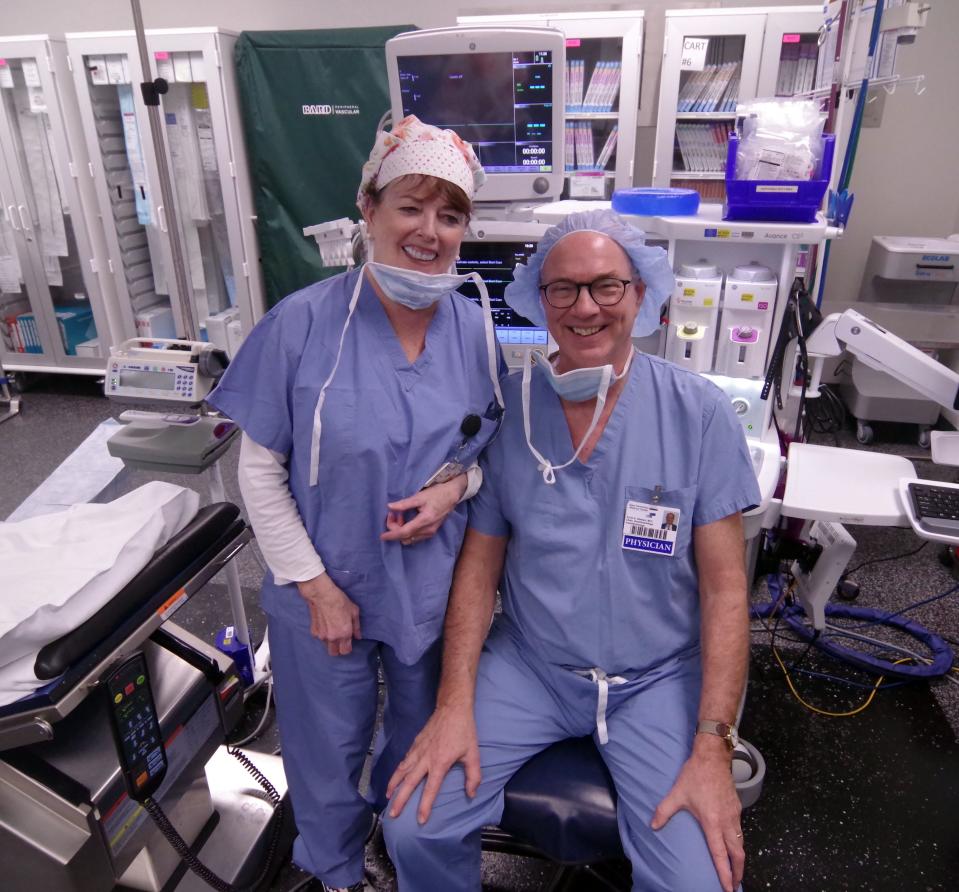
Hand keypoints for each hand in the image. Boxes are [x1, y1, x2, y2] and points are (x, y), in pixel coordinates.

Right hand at [296, 573, 360, 656]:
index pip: (346, 651)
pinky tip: (325, 625)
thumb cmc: (340, 601)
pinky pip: (319, 638)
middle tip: (340, 640)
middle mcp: (333, 637)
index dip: (348, 648)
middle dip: (338, 649)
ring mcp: (322, 636)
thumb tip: (358, 636)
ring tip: (332, 630)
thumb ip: (357, 627)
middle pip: (334, 653)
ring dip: (330, 642)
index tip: (348, 642)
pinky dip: (322, 635)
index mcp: (344, 634)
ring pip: (326, 646)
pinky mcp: (314, 631)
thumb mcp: (354, 612)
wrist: (322, 595)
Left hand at [380, 475, 467, 545]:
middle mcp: (428, 530)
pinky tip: (407, 520)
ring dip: (401, 530)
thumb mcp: (419, 496)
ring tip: (400, 516)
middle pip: (405, 536)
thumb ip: (404, 504)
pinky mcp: (431, 532)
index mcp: (424, 520)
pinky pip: (415, 537)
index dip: (392, 534)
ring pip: (410, 538)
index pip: (404, 532)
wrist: (452, 495)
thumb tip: (389, 507)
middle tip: (392, 513)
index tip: (382, 535)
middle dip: (395, 528)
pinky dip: (407, 531)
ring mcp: (430, 532)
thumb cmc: (436, 494)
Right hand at [386, 703, 480, 824]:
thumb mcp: (473, 754)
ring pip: (402, 770)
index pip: (430, 789)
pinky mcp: (415, 743)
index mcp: (440, 763)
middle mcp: (425, 758)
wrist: (452, 708)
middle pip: (409, 783)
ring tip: (388, 797)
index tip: (420, 820)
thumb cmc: (464, 731)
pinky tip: (396, 777)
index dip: (425, 806)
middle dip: (400, 800)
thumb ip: (473, 776)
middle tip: (393, 814)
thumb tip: (471, 794)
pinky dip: (398, 770)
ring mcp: (418, 750)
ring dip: (394, 785)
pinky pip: (404, 760)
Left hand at [651, 737, 743, 891]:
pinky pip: (740, 830)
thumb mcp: (677, 793)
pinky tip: (733, 844)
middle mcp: (726, 821)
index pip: (720, 854)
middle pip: (737, 853)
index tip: (728, 887)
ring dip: (739, 858)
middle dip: (737, 871)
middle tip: (735, 884)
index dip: (724, 873)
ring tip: (736, 869)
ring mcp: (734, 814)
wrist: (712, 757)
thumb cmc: (695, 775)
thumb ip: (664, 811)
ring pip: (740, 842)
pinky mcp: (737, 807)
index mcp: (712, 822)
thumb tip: (653, 826)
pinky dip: (739, 842)